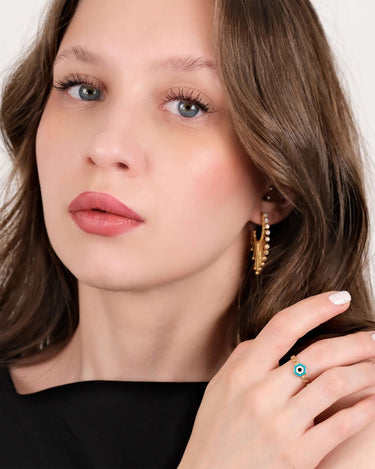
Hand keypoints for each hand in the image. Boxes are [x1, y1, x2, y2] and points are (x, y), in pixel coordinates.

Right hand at [177, 292, 374, 468]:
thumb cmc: (214, 434)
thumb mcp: (218, 388)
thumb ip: (243, 358)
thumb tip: (272, 336)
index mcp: (241, 372)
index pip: (283, 326)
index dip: (315, 307)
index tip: (339, 298)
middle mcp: (261, 394)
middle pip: (318, 353)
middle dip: (355, 342)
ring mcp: (280, 425)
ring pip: (335, 384)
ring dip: (365, 373)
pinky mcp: (298, 456)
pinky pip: (341, 425)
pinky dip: (363, 410)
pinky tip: (373, 402)